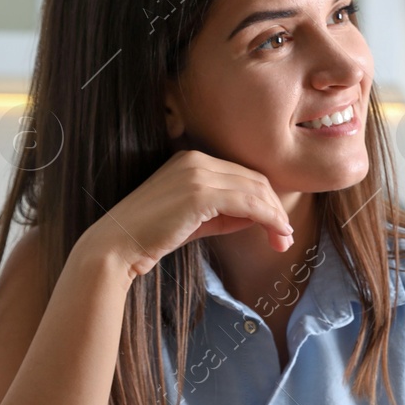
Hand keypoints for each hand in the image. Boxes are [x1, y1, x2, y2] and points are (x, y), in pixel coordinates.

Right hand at [75, 149, 295, 279]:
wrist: (118, 244)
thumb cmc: (153, 235)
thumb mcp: (196, 219)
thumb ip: (226, 213)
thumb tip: (259, 217)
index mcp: (192, 160)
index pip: (244, 175)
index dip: (267, 201)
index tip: (279, 226)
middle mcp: (196, 160)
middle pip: (255, 180)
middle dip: (276, 209)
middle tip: (286, 237)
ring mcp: (197, 174)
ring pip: (256, 190)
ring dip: (276, 217)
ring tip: (284, 241)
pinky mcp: (200, 193)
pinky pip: (248, 203)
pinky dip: (268, 218)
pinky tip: (277, 233)